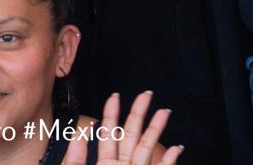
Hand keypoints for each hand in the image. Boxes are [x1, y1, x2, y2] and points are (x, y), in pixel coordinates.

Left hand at [65, 91, 181, 164]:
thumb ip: (75, 160)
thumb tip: (80, 135)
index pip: (109, 135)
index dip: (112, 115)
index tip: (115, 96)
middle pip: (132, 136)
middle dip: (139, 114)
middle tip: (146, 94)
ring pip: (148, 150)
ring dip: (157, 131)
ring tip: (164, 112)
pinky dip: (169, 161)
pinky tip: (176, 148)